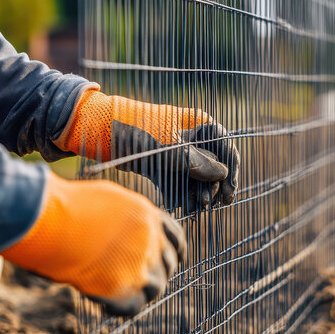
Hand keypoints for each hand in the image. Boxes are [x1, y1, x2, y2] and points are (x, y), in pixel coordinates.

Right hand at [0, 172, 185, 315]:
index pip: (176, 238)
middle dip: (156, 271)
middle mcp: (151, 240)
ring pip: (156, 287)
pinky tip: (107, 303)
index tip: (170, 259)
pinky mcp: (124, 289)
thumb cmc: (69, 206)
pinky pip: (134, 306)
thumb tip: (126, 228)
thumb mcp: (108, 199)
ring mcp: (140, 266)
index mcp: (148, 216)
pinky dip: (122, 307)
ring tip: (118, 289)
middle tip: (137, 276)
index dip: (174, 251)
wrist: (50, 222)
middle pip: (167, 264)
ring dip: (140, 290)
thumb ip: (126, 216)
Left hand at [54, 87, 239, 211]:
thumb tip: (223, 174)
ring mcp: (175, 151)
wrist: (103, 132)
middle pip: (211, 164)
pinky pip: (176, 180)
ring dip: (197, 193)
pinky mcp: (161, 164)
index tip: (230, 192)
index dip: (231, 170)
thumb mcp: (175, 151)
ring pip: (194, 175)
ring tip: (197, 209)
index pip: (226, 146)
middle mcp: (190, 137)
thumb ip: (201, 165)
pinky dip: (179, 193)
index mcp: (199, 124)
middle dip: (212, 186)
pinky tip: (180, 207)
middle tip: (213, 205)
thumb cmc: (141, 133)